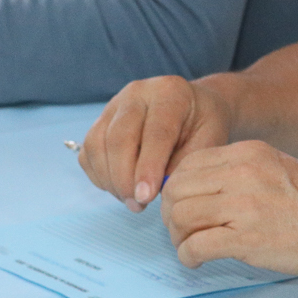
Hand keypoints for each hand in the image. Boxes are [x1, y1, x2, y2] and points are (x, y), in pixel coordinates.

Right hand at [78, 74, 233, 211]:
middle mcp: (136, 93)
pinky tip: (120, 188)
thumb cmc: (204, 124)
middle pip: (119, 138)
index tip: (146, 197)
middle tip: (138, 205)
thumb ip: (184, 163)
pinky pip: (88, 152)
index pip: (155, 132)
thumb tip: (155, 190)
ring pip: (97, 145)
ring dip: (110, 180)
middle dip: (125, 179)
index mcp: (169, 92)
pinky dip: (99, 175)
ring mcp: (114, 105)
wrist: (194, 106)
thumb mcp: (210, 139)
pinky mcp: (100, 121)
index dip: (148, 168)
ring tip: (132, 200)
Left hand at [160, 141, 297, 277]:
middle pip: (176, 190)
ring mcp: (243, 205)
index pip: (187, 165)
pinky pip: (194, 246)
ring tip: (193, 247)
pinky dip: (188, 257)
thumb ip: (239, 174)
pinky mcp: (246, 239)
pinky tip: (199, 261)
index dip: (177, 190)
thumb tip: (201, 192)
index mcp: (247, 153)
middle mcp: (241, 172)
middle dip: (172, 215)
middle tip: (184, 232)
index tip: (186, 208)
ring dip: (178, 237)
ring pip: (179, 217)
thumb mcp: (276, 169)